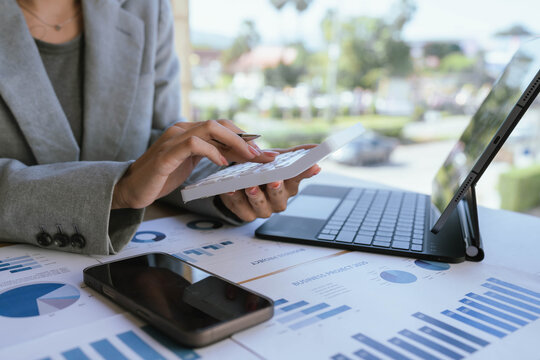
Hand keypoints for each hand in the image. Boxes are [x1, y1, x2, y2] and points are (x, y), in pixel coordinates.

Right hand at [112, 120, 262, 208]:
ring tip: (249, 158)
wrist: (132, 188)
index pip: (222, 127)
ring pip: (210, 128)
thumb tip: (239, 155)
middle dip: (245, 139)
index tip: (262, 152)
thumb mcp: (192, 164)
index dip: (244, 137)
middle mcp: (181, 130)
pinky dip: (212, 152)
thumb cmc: (162, 176)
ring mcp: (173, 139)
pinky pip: (193, 145)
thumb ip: (210, 154)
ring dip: (235, 142)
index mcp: (189, 131)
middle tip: (262, 156)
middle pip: (220, 124)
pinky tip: (223, 164)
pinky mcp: (166, 154)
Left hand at [219, 145, 320, 221]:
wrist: (239, 179)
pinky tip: (232, 189)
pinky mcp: (246, 213)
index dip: (305, 173)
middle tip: (274, 180)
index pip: (299, 178)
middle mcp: (278, 200)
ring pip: (260, 206)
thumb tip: (316, 147)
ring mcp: (262, 209)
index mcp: (289, 186)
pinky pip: (240, 208)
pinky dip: (236, 198)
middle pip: (279, 198)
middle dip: (276, 189)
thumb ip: (296, 153)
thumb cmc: (262, 169)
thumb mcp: (278, 158)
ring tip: (251, 186)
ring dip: (256, 196)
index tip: (313, 165)